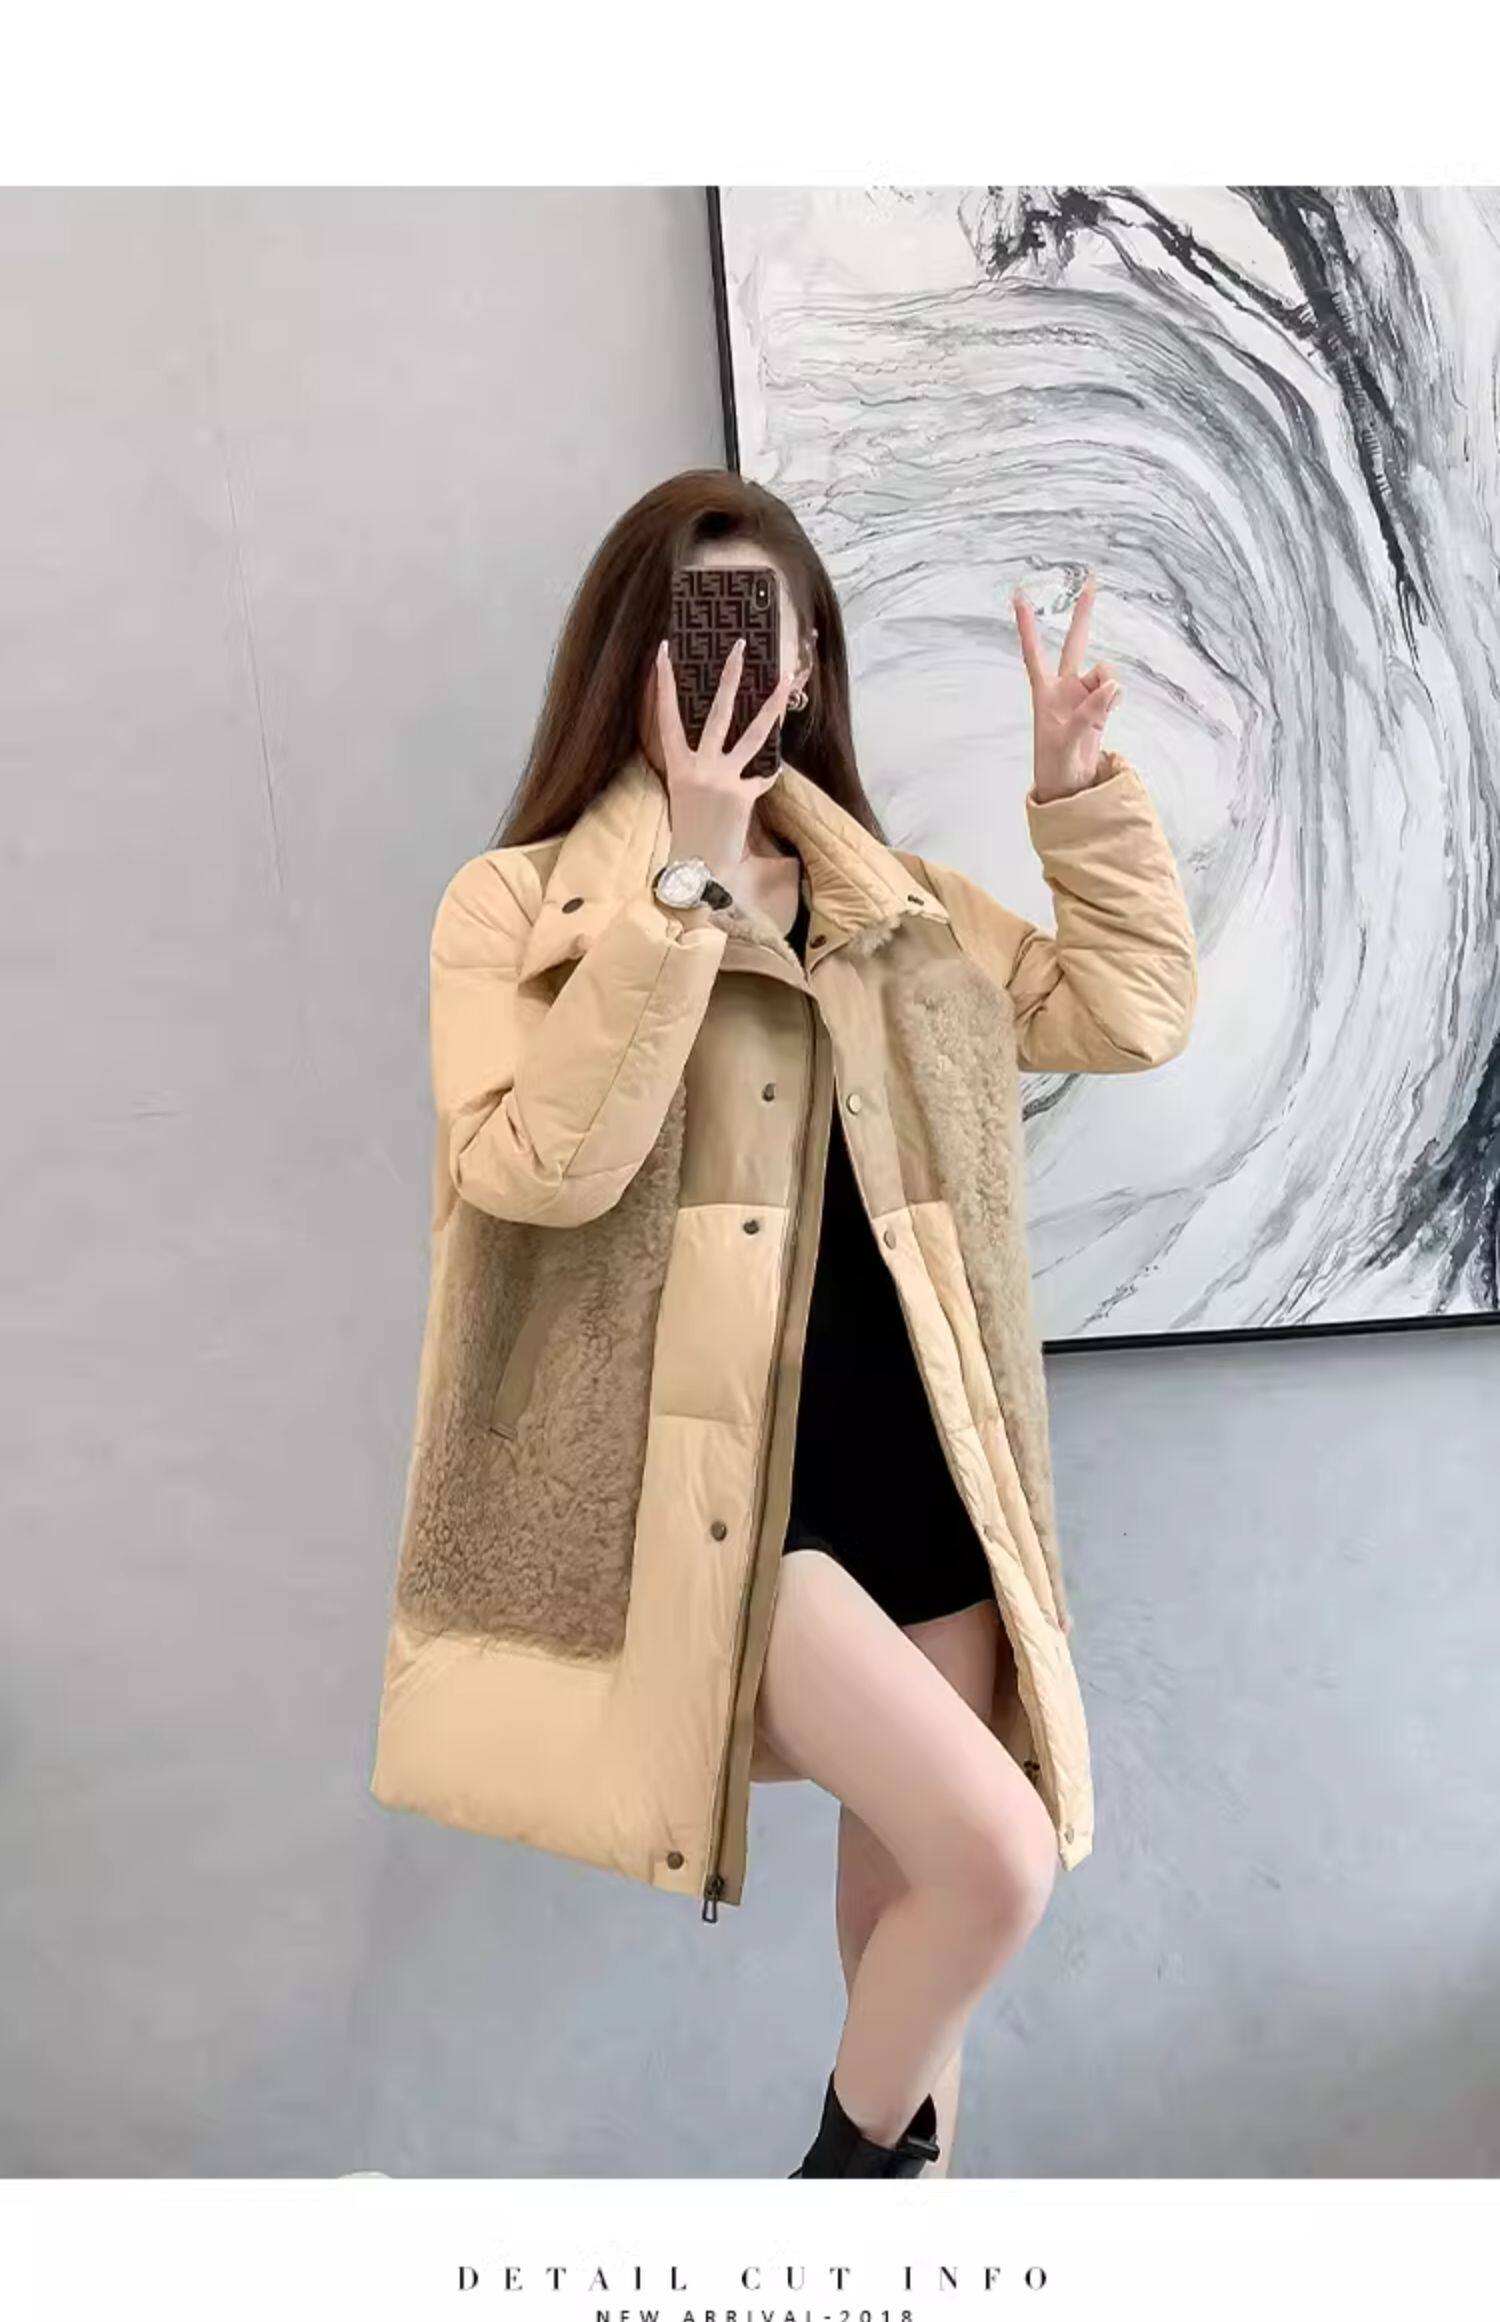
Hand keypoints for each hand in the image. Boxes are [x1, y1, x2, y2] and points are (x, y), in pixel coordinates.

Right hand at [653, 635, 794, 881]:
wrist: (699, 867)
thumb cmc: (690, 830)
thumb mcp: (684, 791)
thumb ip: (698, 764)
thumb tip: (717, 741)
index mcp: (678, 765)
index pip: (667, 716)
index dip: (665, 684)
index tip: (664, 651)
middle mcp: (700, 767)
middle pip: (717, 713)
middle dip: (730, 677)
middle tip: (740, 646)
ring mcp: (723, 780)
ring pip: (753, 735)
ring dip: (772, 707)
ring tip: (785, 680)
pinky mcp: (744, 796)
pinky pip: (764, 777)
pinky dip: (770, 775)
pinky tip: (775, 770)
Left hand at [1012, 572, 1120, 801]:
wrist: (1071, 788)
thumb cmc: (1056, 767)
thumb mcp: (1067, 742)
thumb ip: (1089, 713)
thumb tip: (1113, 687)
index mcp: (1045, 692)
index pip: (1034, 652)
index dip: (1026, 625)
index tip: (1018, 595)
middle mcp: (1065, 688)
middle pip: (1075, 643)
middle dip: (1083, 613)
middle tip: (1091, 579)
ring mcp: (1085, 695)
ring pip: (1105, 672)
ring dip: (1107, 688)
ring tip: (1098, 715)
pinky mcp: (1102, 706)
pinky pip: (1115, 690)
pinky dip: (1115, 699)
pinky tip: (1108, 714)